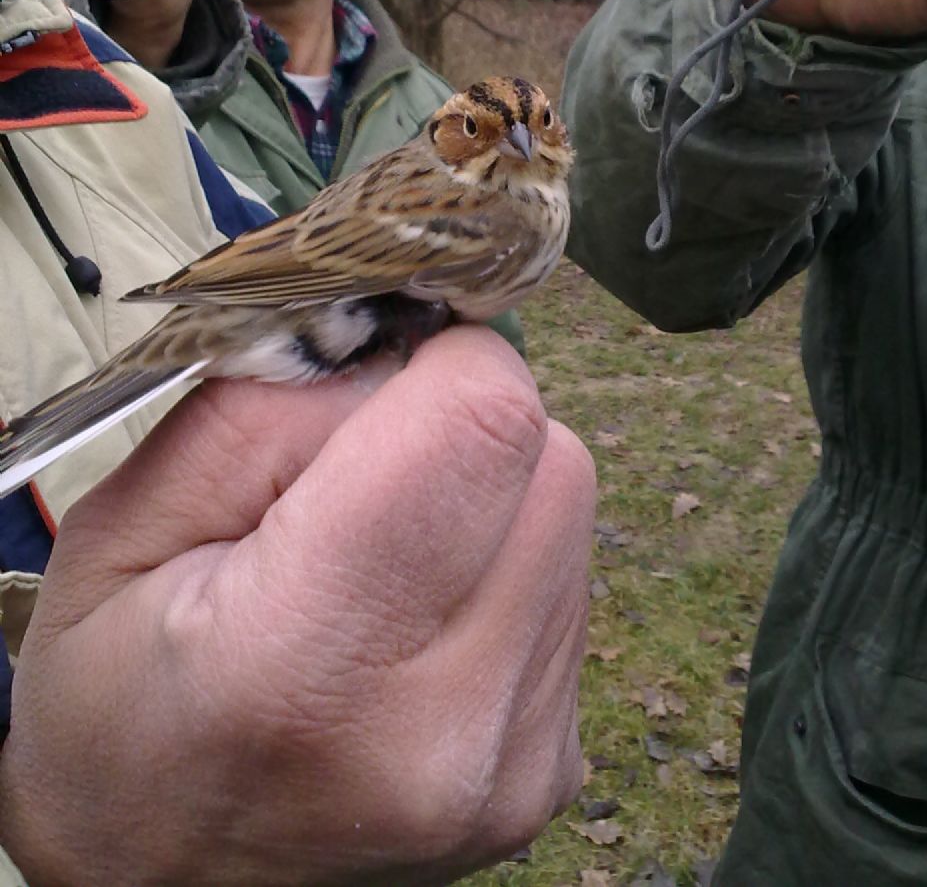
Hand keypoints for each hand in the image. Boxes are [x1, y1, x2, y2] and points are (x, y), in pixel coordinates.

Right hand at [0, 327, 594, 886]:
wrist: (163, 881)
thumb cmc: (120, 698)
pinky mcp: (553, 769)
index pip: (485, 422)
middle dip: (467, 422)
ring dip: (491, 496)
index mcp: (309, 662)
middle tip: (362, 473)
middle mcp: (445, 729)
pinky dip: (505, 564)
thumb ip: (268, 403)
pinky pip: (569, 587)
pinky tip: (419, 615)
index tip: (377, 376)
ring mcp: (516, 764)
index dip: (442, 361)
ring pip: (571, 515)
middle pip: (552, 458)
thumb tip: (406, 330)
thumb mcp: (125, 526)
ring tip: (381, 557)